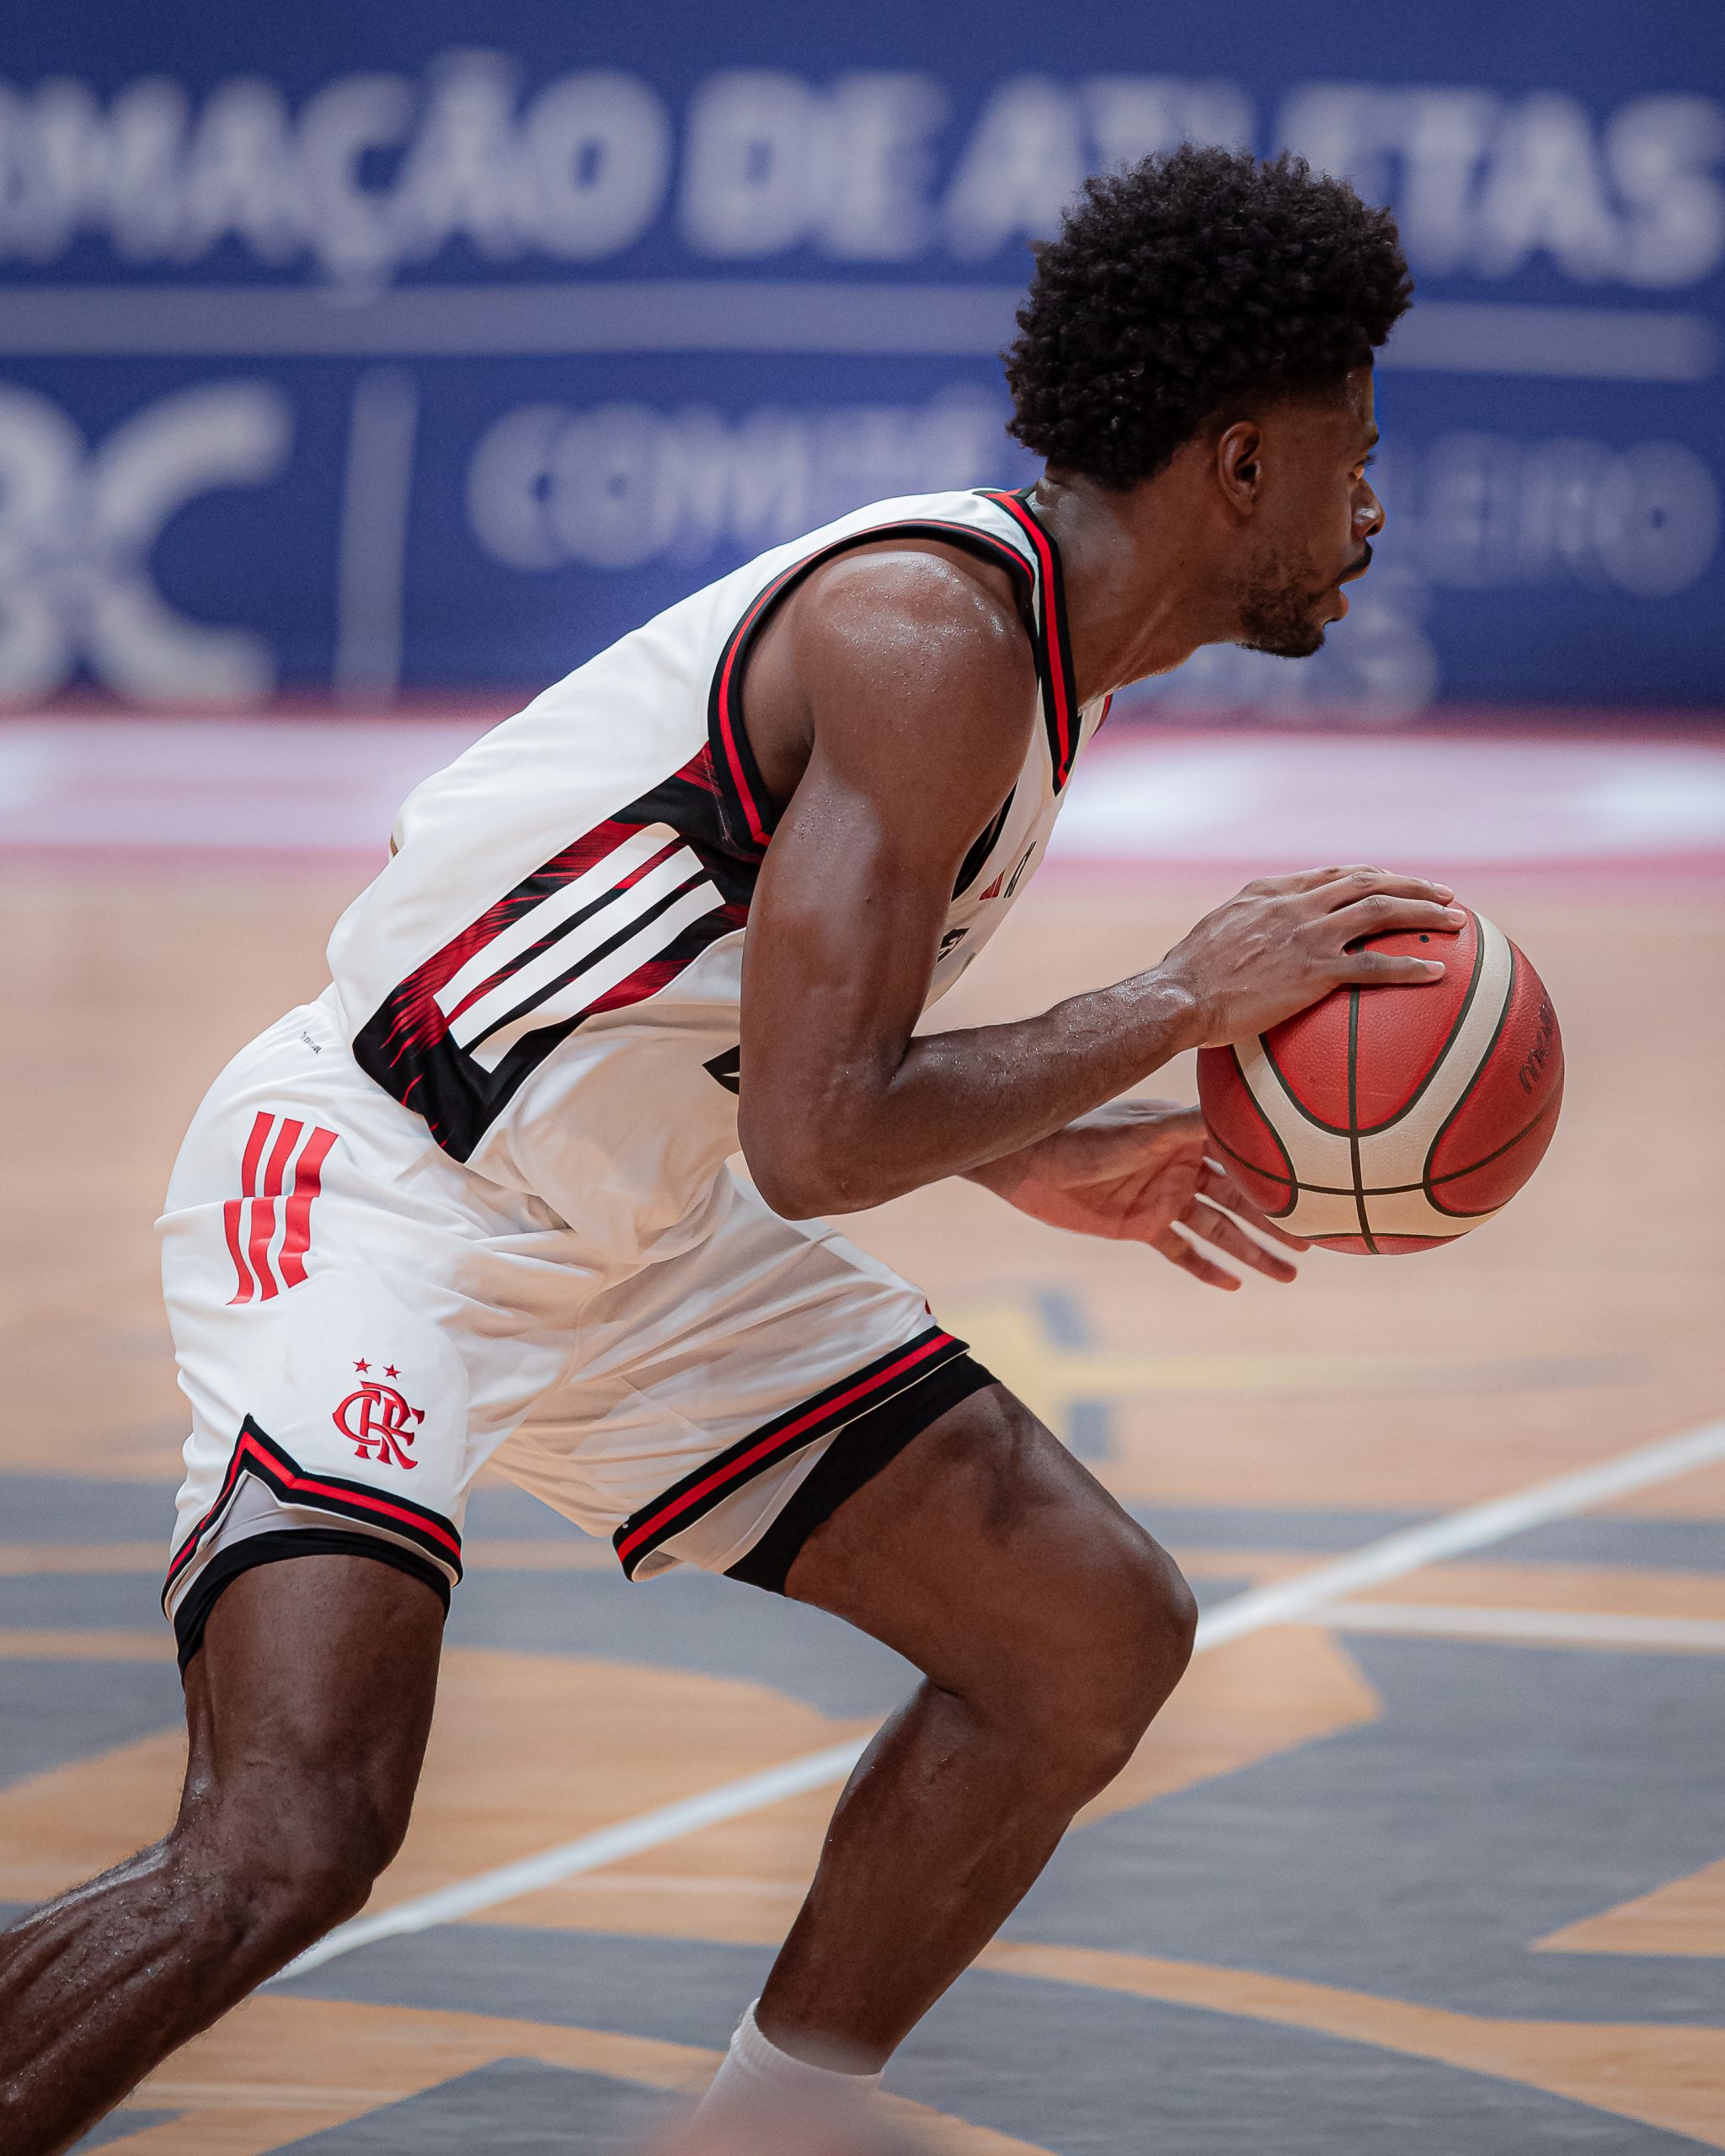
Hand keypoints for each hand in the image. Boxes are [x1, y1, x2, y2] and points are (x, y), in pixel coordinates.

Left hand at [969, 1099, 1309, 1289]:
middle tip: (1315, 1245)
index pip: (1244, 1155)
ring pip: (1219, 1228)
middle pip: (1240, 1198)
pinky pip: (1181, 1251)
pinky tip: (1234, 1285)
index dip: (1279, 1174)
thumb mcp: (1142, 1130)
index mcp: (1188, 1134)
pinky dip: (1205, 1267)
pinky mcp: (1141, 1225)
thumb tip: (1243, 1107)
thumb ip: (1191, 1124)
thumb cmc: (1083, 1134)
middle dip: (1276, 1221)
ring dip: (1251, 1251)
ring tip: (1288, 1274)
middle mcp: (1182, 1164)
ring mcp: (1163, 1196)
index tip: (1318, 1191)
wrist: (1026, 1161)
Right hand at [1157, 865, 1463, 1047]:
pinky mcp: (1314, 971)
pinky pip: (1375, 967)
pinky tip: (1437, 972)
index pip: (1333, 874)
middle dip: (1412, 884)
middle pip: (1368, 882)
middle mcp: (1295, 905)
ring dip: (1425, 912)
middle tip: (1445, 894)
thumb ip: (1245, 926)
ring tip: (1457, 921)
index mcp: (1272, 893)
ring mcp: (1307, 936)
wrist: (1177, 996)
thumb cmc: (1187, 977)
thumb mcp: (1215, 932)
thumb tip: (1255, 941)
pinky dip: (1410, 967)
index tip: (1395, 882)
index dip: (1371, 875)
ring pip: (1381, 911)